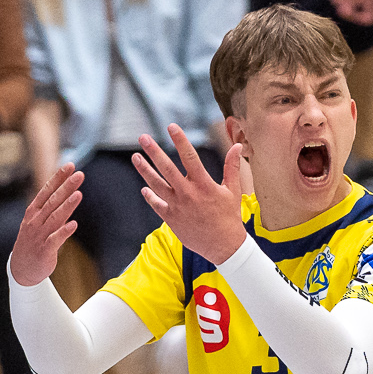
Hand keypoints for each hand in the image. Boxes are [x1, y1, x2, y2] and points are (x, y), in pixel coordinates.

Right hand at [7, 161, 81, 285]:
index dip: (58, 178)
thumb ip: (51, 208)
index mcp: (34, 212)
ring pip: (55, 217)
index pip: (47, 191)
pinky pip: (56, 240)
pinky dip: (64, 232)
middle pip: (53, 201)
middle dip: (66, 187)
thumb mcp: (37, 222)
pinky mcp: (45, 250)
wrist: (22, 269)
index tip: (70, 166)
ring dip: (67, 206)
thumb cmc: (33, 242)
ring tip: (79, 194)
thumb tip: (67, 191)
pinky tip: (74, 224)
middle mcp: (36, 221)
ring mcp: (40, 235)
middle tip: (79, 174)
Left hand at [133, 125, 246, 266]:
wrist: (223, 246)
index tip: (171, 126)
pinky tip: (144, 188)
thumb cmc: (229, 217)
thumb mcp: (233, 190)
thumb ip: (232, 167)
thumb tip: (237, 145)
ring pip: (157, 185)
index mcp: (204, 184)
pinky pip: (157, 205)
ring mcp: (177, 207)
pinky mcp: (172, 219)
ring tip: (135, 157)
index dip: (180, 140)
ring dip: (145, 170)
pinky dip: (150, 196)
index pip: (190, 157)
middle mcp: (188, 194)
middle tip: (143, 138)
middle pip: (167, 168)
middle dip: (154, 151)